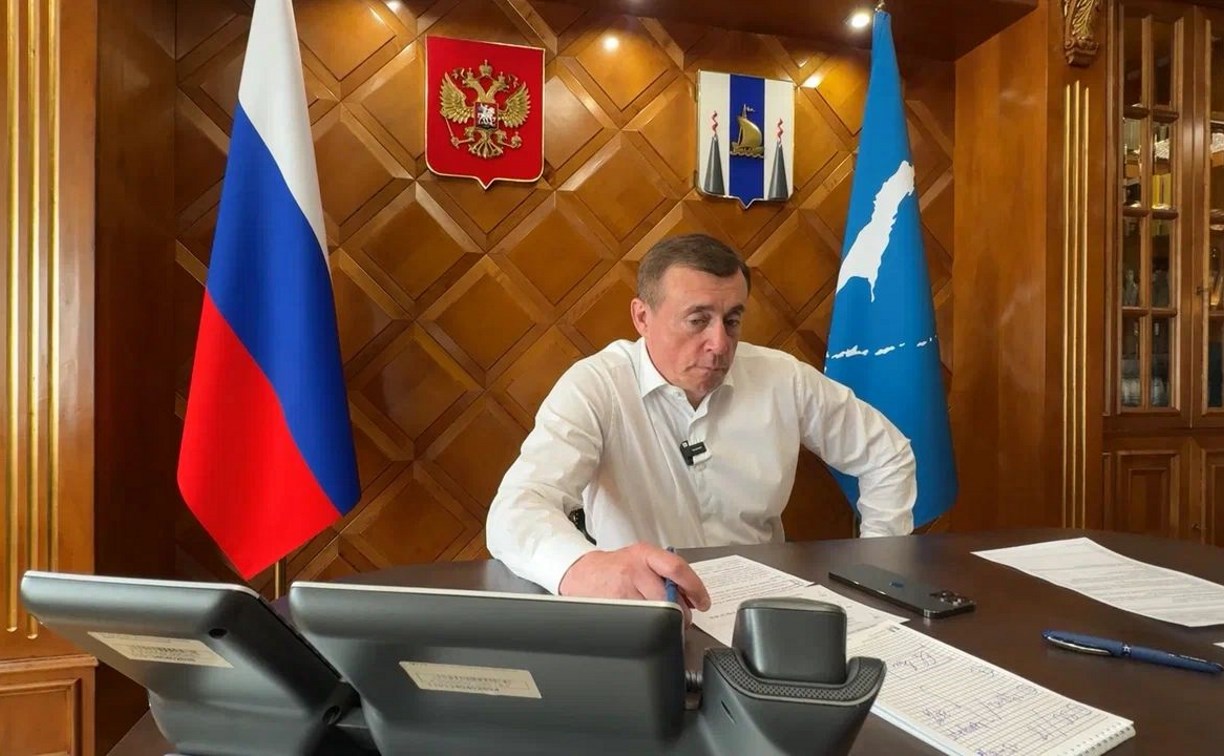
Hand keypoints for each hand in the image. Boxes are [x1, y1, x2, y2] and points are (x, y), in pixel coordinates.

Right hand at [558, 543, 710, 621]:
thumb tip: (692, 598)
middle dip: (682, 613)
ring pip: (656, 614)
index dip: (695, 587)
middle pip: (669, 598)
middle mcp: (634, 570)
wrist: (580, 573)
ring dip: (666, 623)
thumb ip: (666, 572)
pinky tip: (646, 623)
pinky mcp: (614, 608)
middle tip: (685, 618)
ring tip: (665, 622)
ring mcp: (623, 590)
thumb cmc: (615, 567)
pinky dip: (648, 627)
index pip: (677, 568)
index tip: (703, 601)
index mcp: (645, 554)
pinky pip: (640, 622)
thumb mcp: (641, 559)